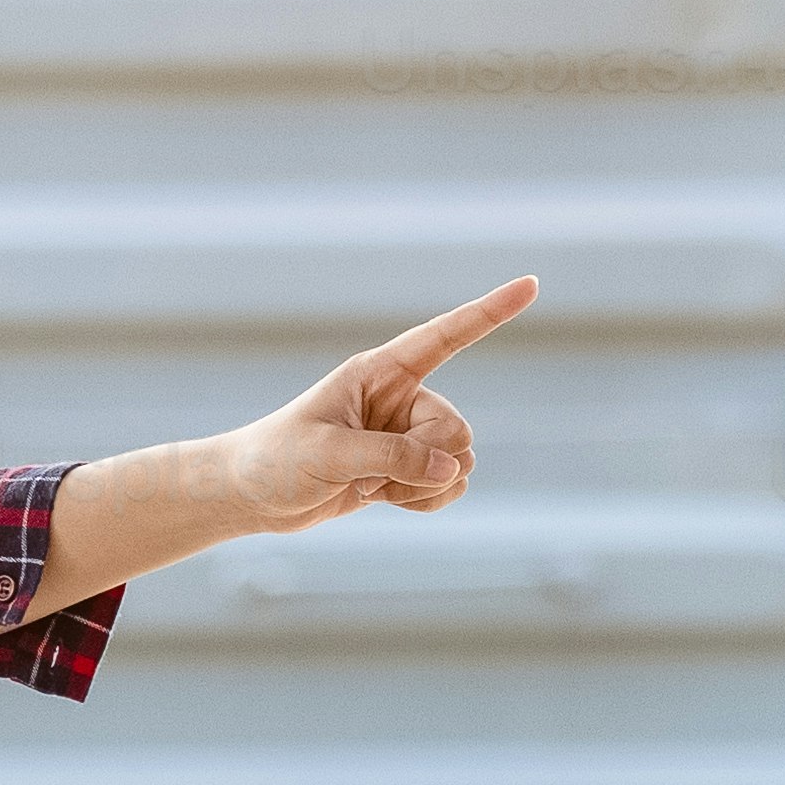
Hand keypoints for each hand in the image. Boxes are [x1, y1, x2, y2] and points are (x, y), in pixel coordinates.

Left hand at [211, 279, 527, 531]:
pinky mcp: (405, 468)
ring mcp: (406, 434)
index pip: (446, 336)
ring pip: (458, 461)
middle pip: (457, 429)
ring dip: (421, 487)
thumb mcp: (327, 455)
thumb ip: (390, 458)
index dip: (490, 311)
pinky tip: (386, 501)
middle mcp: (400, 397)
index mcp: (379, 371)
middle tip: (370, 474)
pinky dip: (426, 501)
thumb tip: (450, 469)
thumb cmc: (276, 461)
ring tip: (369, 487)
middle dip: (424, 462)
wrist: (251, 496)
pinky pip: (449, 485)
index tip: (532, 284)